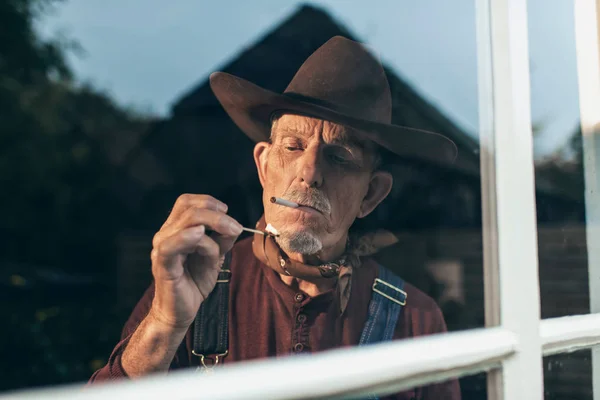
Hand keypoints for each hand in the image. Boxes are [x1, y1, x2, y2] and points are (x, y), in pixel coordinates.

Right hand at [149, 194, 242, 329]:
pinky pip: (171, 245)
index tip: (227, 212)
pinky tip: (200, 236)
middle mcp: (165, 234)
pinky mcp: (162, 264)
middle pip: (188, 208)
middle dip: (217, 215)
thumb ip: (222, 240)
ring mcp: (162, 248)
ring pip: (185, 222)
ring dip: (212, 225)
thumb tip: (235, 227)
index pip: (186, 202)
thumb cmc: (194, 282)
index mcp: (175, 229)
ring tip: (229, 236)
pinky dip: (188, 238)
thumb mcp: (215, 257)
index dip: (208, 201)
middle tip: (236, 228)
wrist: (181, 311)